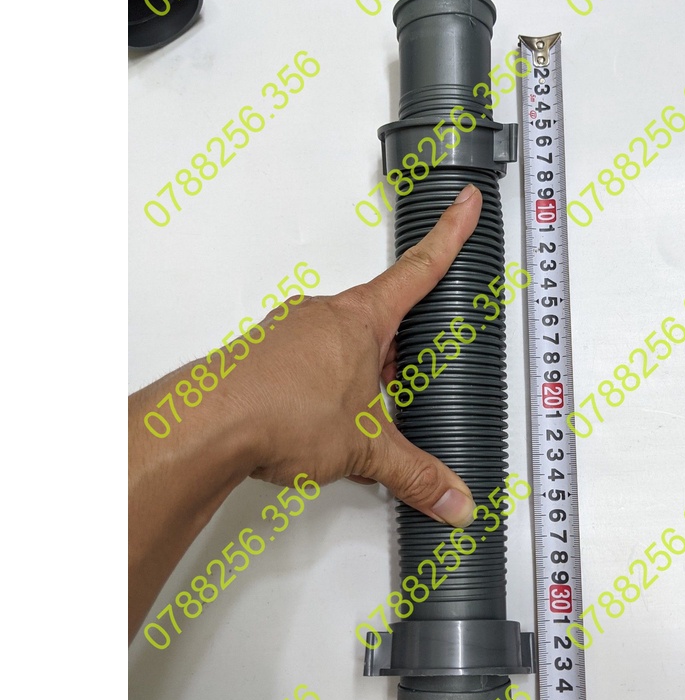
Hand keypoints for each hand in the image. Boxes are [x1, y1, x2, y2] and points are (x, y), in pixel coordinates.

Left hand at [240, 183, 481, 525]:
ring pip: (342, 345)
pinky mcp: (264, 354)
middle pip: (381, 322)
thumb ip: (416, 474)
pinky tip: (318, 422)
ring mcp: (290, 332)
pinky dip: (322, 388)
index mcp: (362, 319)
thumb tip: (453, 498)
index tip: (465, 202)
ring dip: (358, 377)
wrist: (205, 426)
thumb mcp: (366, 447)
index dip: (450, 234)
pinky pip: (307, 362)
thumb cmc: (278, 411)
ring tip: (355, 420)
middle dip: (398, 356)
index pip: (420, 268)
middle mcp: (324, 315)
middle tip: (406, 386)